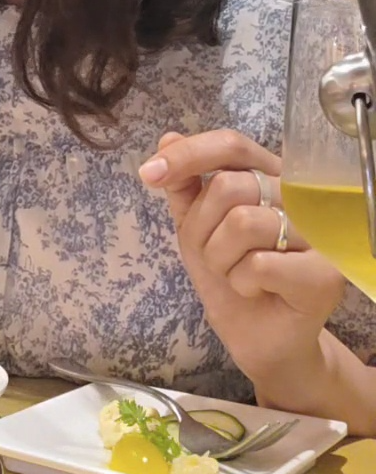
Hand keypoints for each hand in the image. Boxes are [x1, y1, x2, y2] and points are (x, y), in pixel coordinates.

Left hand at [139, 129, 345, 386]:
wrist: (258, 336)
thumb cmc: (231, 273)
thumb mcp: (195, 226)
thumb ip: (184, 184)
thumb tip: (168, 137)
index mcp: (267, 175)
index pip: (231, 145)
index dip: (189, 155)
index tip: (149, 175)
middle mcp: (298, 196)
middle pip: (229, 186)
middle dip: (202, 228)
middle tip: (214, 256)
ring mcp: (317, 233)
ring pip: (242, 223)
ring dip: (221, 260)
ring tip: (238, 275)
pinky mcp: (324, 274)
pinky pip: (259, 264)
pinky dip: (241, 283)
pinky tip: (256, 292)